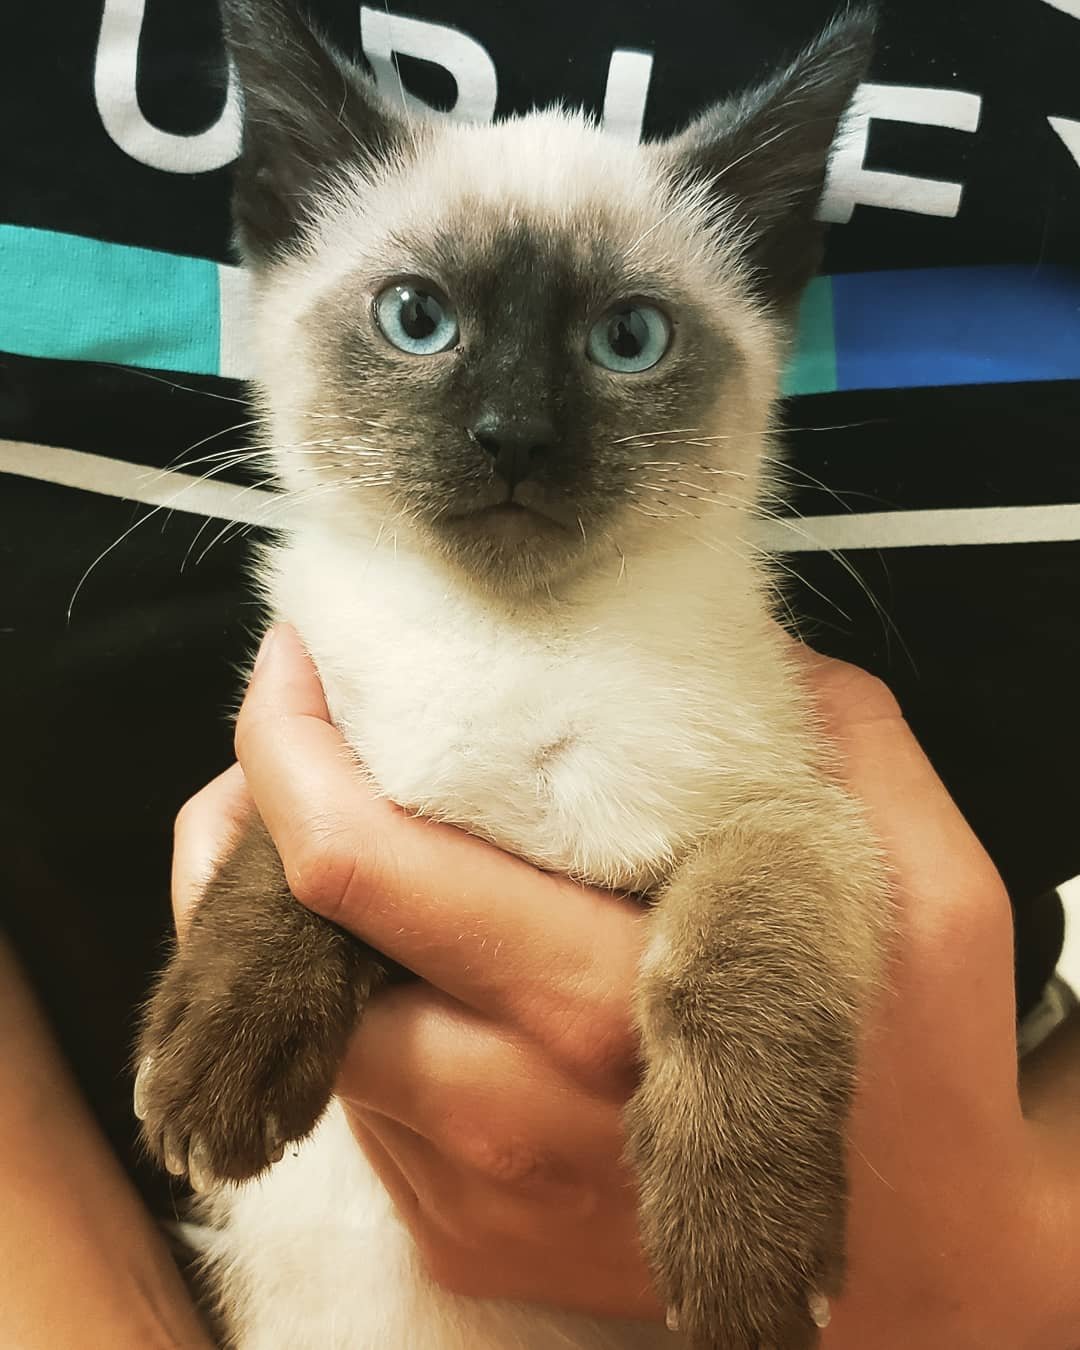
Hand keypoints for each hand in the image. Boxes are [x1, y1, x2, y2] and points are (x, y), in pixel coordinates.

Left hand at [173, 625, 1079, 1346]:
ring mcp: (475, 1187)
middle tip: (285, 730)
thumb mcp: (926, 888)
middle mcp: (509, 1105)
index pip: (363, 863)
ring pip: (314, 1024)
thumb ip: (838, 739)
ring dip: (301, 921)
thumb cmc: (919, 1082)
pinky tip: (403, 957)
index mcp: (602, 998)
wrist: (924, 1282)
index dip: (291, 750)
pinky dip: (353, 1012)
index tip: (296, 663)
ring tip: (331, 825)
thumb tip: (741, 646)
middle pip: (294, 946)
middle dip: (254, 821)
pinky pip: (359, 1102)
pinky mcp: (465, 1238)